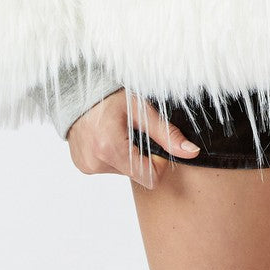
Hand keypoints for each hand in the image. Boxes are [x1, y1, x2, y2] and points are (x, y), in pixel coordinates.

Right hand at [66, 89, 201, 187]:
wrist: (78, 90)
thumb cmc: (110, 96)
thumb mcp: (143, 111)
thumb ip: (167, 134)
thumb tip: (191, 152)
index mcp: (111, 148)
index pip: (149, 178)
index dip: (158, 164)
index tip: (154, 144)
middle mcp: (96, 162)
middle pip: (136, 173)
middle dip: (141, 155)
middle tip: (133, 131)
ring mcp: (87, 166)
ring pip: (123, 170)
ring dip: (126, 154)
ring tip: (118, 131)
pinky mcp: (82, 166)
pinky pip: (108, 167)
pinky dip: (113, 155)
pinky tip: (108, 136)